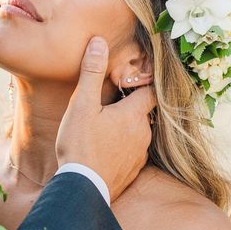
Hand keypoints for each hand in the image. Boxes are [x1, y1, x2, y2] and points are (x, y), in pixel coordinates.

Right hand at [56, 36, 155, 200]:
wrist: (83, 187)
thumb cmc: (81, 143)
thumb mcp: (82, 104)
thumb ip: (91, 72)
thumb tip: (99, 42)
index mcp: (134, 114)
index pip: (149, 90)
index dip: (140, 82)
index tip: (127, 78)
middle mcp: (143, 133)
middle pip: (143, 111)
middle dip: (129, 103)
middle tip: (109, 99)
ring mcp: (139, 154)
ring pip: (138, 131)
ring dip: (125, 125)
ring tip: (103, 122)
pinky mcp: (132, 170)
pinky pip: (132, 150)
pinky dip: (122, 144)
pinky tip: (104, 145)